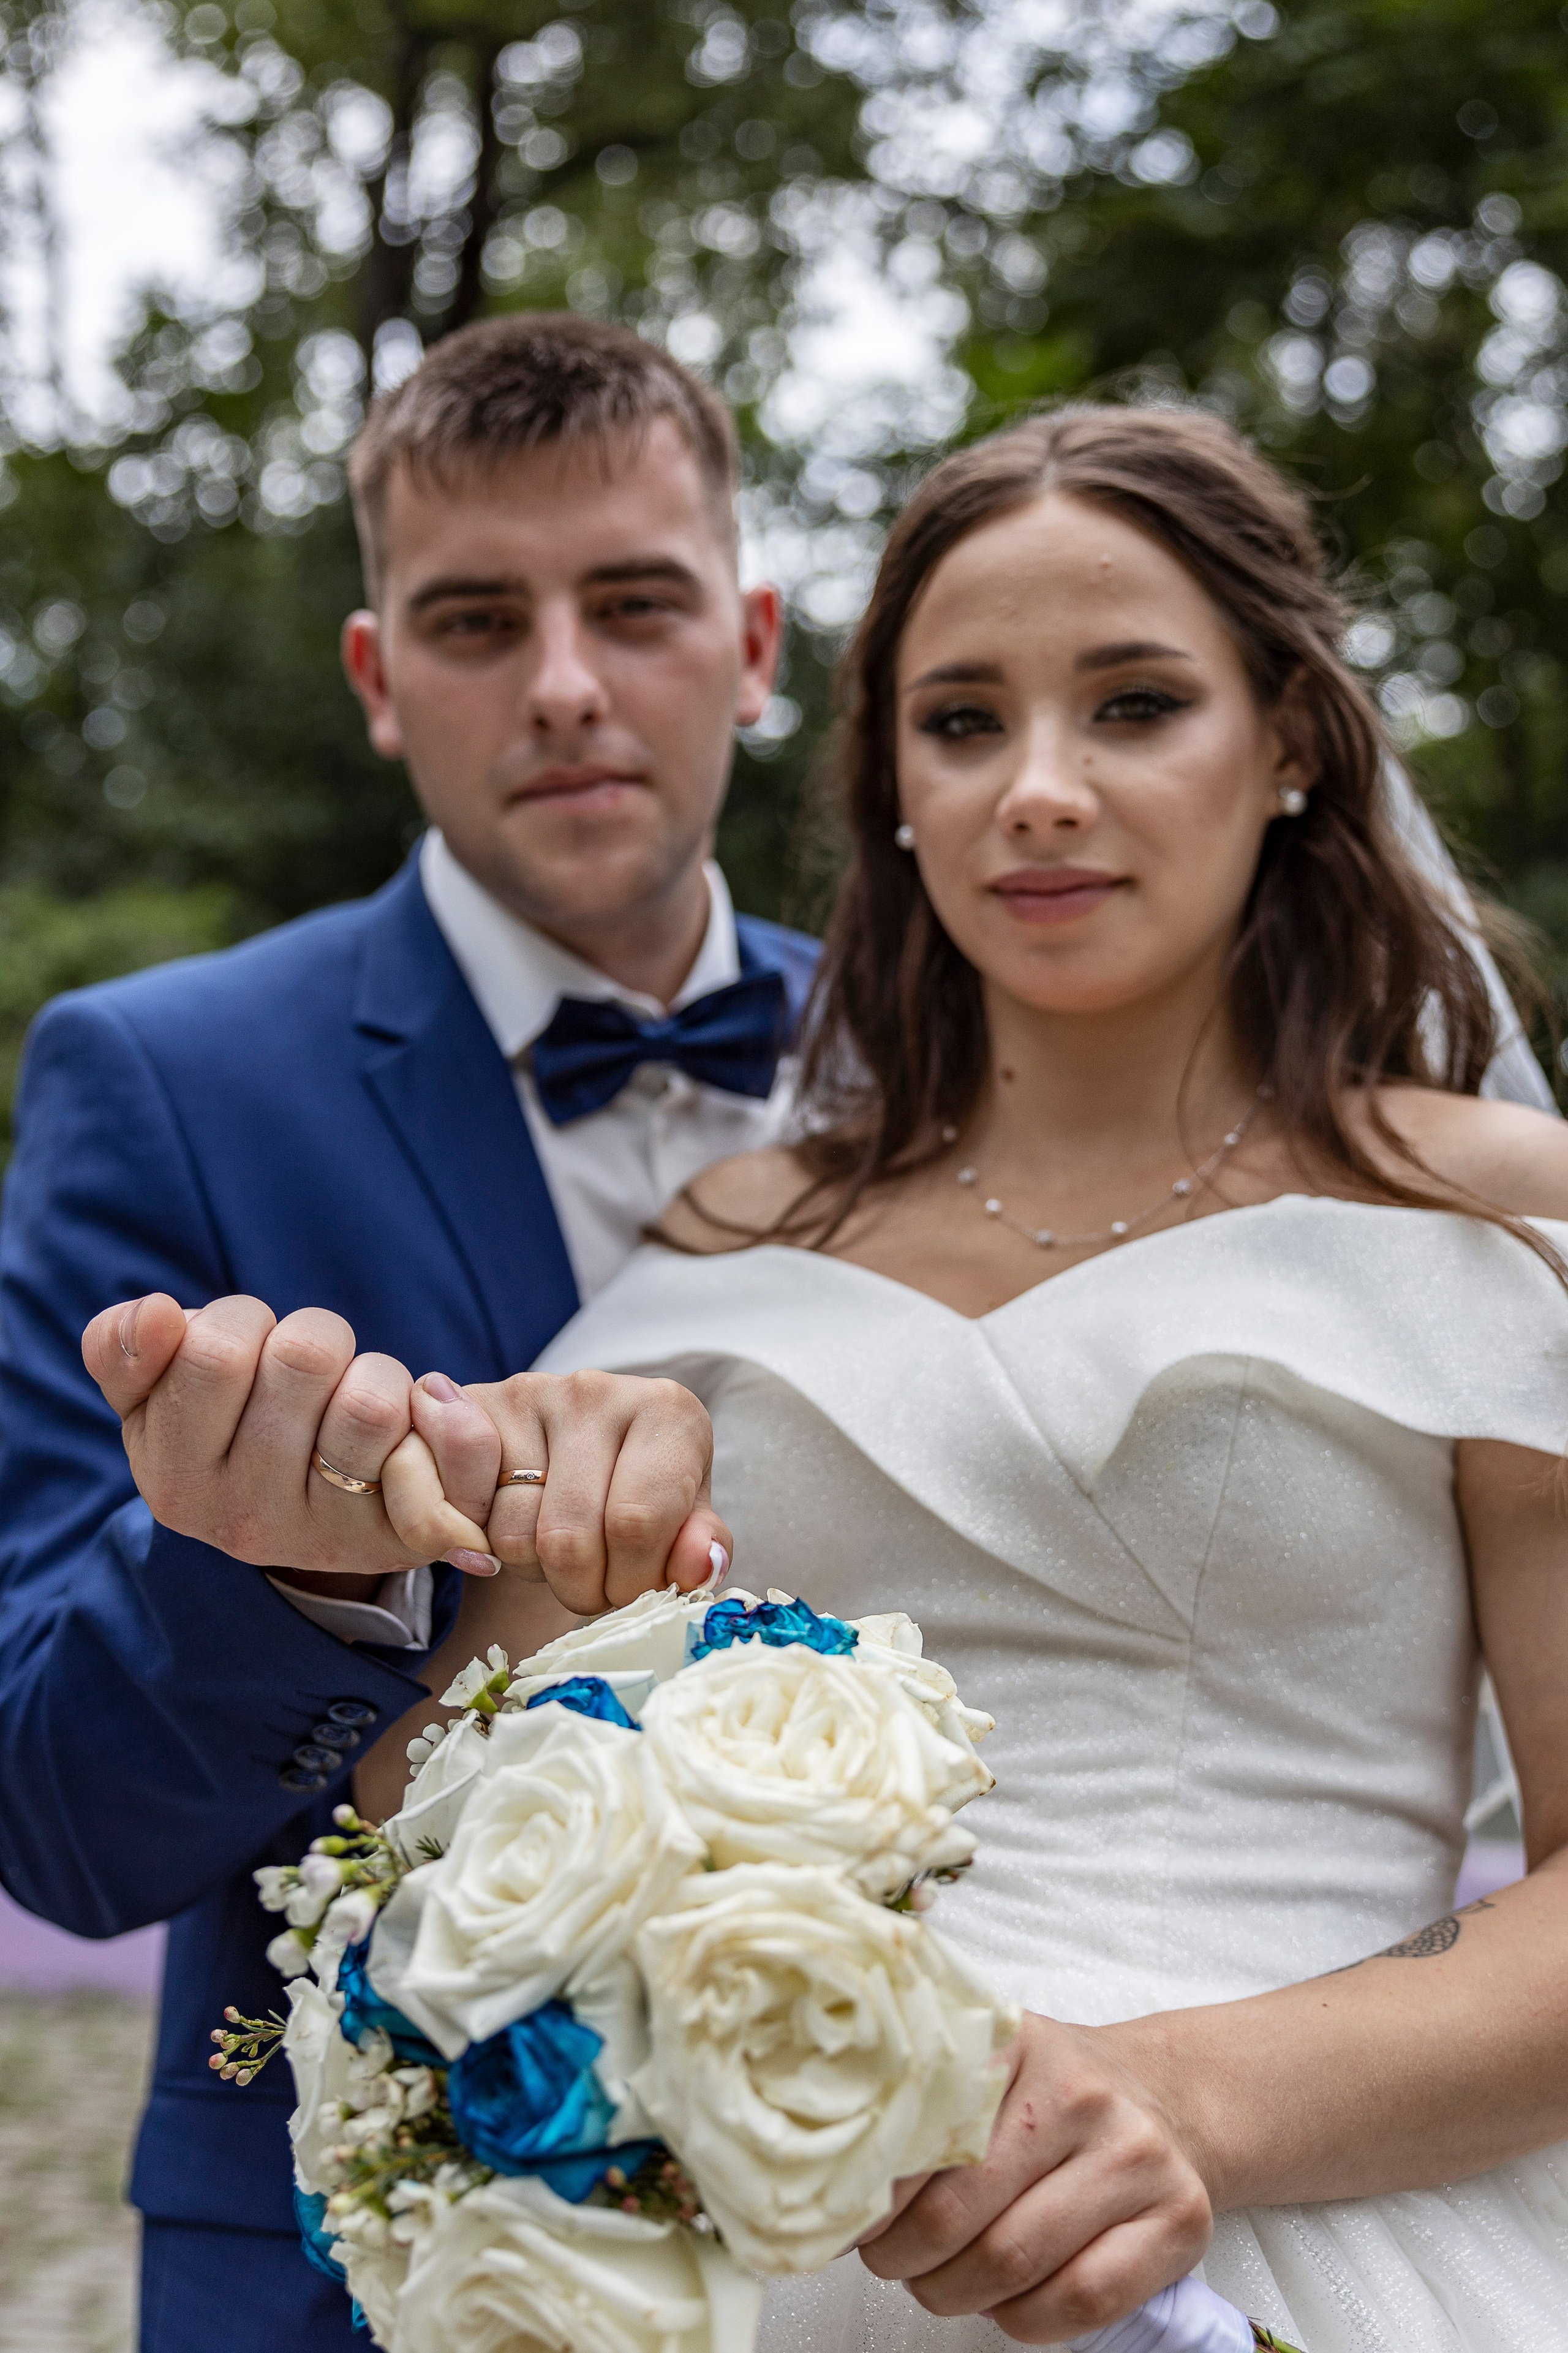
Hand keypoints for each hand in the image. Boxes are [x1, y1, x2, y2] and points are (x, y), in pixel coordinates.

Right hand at [82, 1293, 496, 1584]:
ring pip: (370, 1400)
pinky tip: (411, 1426)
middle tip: (306, 1370)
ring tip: (353, 1399)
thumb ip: (123, 1351)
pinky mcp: (402, 1537)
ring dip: (373, 1372)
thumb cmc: (231, 1429)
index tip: (243, 1347)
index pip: (216, 1349)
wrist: (314, 1519)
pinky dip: (433, 1412)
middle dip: (314, 1336)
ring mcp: (325, 1536)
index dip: (243, 1320)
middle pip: (303, 1357)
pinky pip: (435, 1445)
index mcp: (175, 1480)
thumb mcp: (157, 1397)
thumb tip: (152, 1314)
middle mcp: (244, 1520)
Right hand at [420, 1368, 732, 1614]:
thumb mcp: (683, 1515)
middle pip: (570, 1538)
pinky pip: (464, 1517)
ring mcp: (529, 1394)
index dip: (632, 1582)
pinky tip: (514, 1526)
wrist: (568, 1441)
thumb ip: (699, 1546)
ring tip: (558, 1549)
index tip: (633, 1591)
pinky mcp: (471, 1410)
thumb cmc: (637, 1485)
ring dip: (535, 1570)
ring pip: (514, 1536)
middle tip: (595, 1586)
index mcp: (667, 1411)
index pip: (639, 1522)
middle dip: (583, 1589)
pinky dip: (485, 1545)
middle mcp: (597, 1391)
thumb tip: (697, 1568)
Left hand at [857, 2012, 1211, 2342]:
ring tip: (942, 2279)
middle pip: (959, 2214)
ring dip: (955, 2293)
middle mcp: (1082, 2091)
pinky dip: (1024, 2319)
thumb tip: (823, 2185)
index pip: (917, 2136)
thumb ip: (912, 2109)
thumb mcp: (982, 2070)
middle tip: (892, 2260)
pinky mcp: (1177, 2219)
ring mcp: (1136, 2156)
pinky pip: (1079, 2301)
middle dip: (906, 2259)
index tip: (842, 2218)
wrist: (1163, 2096)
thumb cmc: (1050, 2096)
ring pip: (1012, 2264)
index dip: (869, 2197)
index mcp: (1016, 2041)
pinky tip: (1008, 2298)